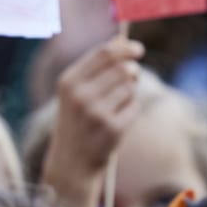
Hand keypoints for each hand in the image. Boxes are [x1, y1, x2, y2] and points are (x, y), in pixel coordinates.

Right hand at [41, 36, 143, 206]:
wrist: (71, 164)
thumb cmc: (77, 122)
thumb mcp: (75, 93)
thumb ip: (95, 68)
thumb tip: (121, 43)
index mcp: (68, 82)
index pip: (103, 54)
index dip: (125, 49)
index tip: (138, 50)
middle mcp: (80, 95)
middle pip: (122, 69)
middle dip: (131, 71)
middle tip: (132, 77)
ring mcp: (96, 113)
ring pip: (130, 88)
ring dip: (129, 94)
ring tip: (115, 107)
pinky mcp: (112, 129)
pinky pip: (135, 107)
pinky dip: (131, 111)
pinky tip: (117, 122)